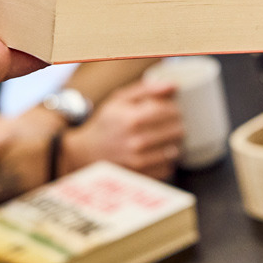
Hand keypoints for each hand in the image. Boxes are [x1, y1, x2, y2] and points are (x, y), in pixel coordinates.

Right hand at [60, 80, 183, 180]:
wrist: (86, 152)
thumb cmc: (106, 123)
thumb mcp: (120, 99)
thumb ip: (147, 89)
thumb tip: (173, 85)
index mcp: (132, 119)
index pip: (170, 111)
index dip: (173, 107)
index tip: (168, 108)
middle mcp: (137, 142)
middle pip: (177, 130)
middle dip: (175, 124)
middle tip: (166, 122)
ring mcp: (140, 162)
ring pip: (175, 149)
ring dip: (172, 142)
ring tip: (161, 137)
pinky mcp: (142, 176)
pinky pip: (168, 166)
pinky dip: (166, 159)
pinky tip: (155, 152)